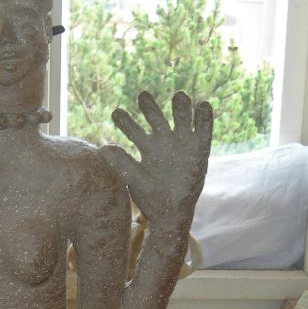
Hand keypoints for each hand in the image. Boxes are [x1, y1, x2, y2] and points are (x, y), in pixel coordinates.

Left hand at [100, 91, 212, 220]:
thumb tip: (103, 147)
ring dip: (181, 108)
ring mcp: (183, 144)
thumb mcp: (135, 180)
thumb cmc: (151, 198)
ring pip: (182, 119)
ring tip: (179, 95)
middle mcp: (165, 142)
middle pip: (157, 119)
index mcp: (148, 148)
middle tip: (142, 95)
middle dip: (150, 108)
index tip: (115, 113)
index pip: (135, 130)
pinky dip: (204, 118)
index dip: (126, 122)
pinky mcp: (200, 150)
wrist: (173, 213)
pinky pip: (204, 131)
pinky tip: (203, 105)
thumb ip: (122, 163)